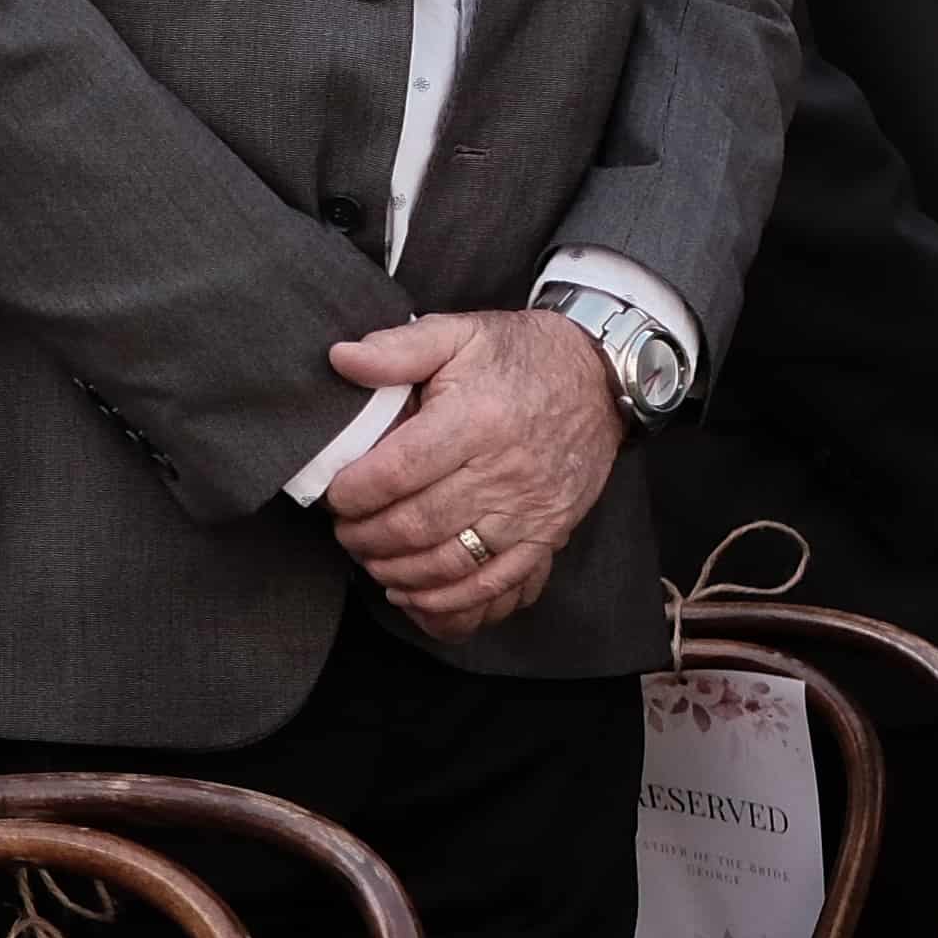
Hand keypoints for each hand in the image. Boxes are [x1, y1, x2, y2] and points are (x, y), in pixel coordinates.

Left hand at [323, 308, 621, 633]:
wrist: (603, 380)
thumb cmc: (521, 357)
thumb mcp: (460, 333)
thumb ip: (398, 348)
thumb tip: (339, 359)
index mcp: (476, 419)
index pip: (396, 472)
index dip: (352, 493)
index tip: (334, 494)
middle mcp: (505, 471)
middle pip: (416, 525)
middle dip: (365, 537)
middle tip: (346, 531)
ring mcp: (530, 511)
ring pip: (449, 563)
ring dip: (398, 573)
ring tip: (373, 560)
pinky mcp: (548, 536)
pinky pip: (495, 587)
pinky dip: (449, 604)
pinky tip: (416, 597)